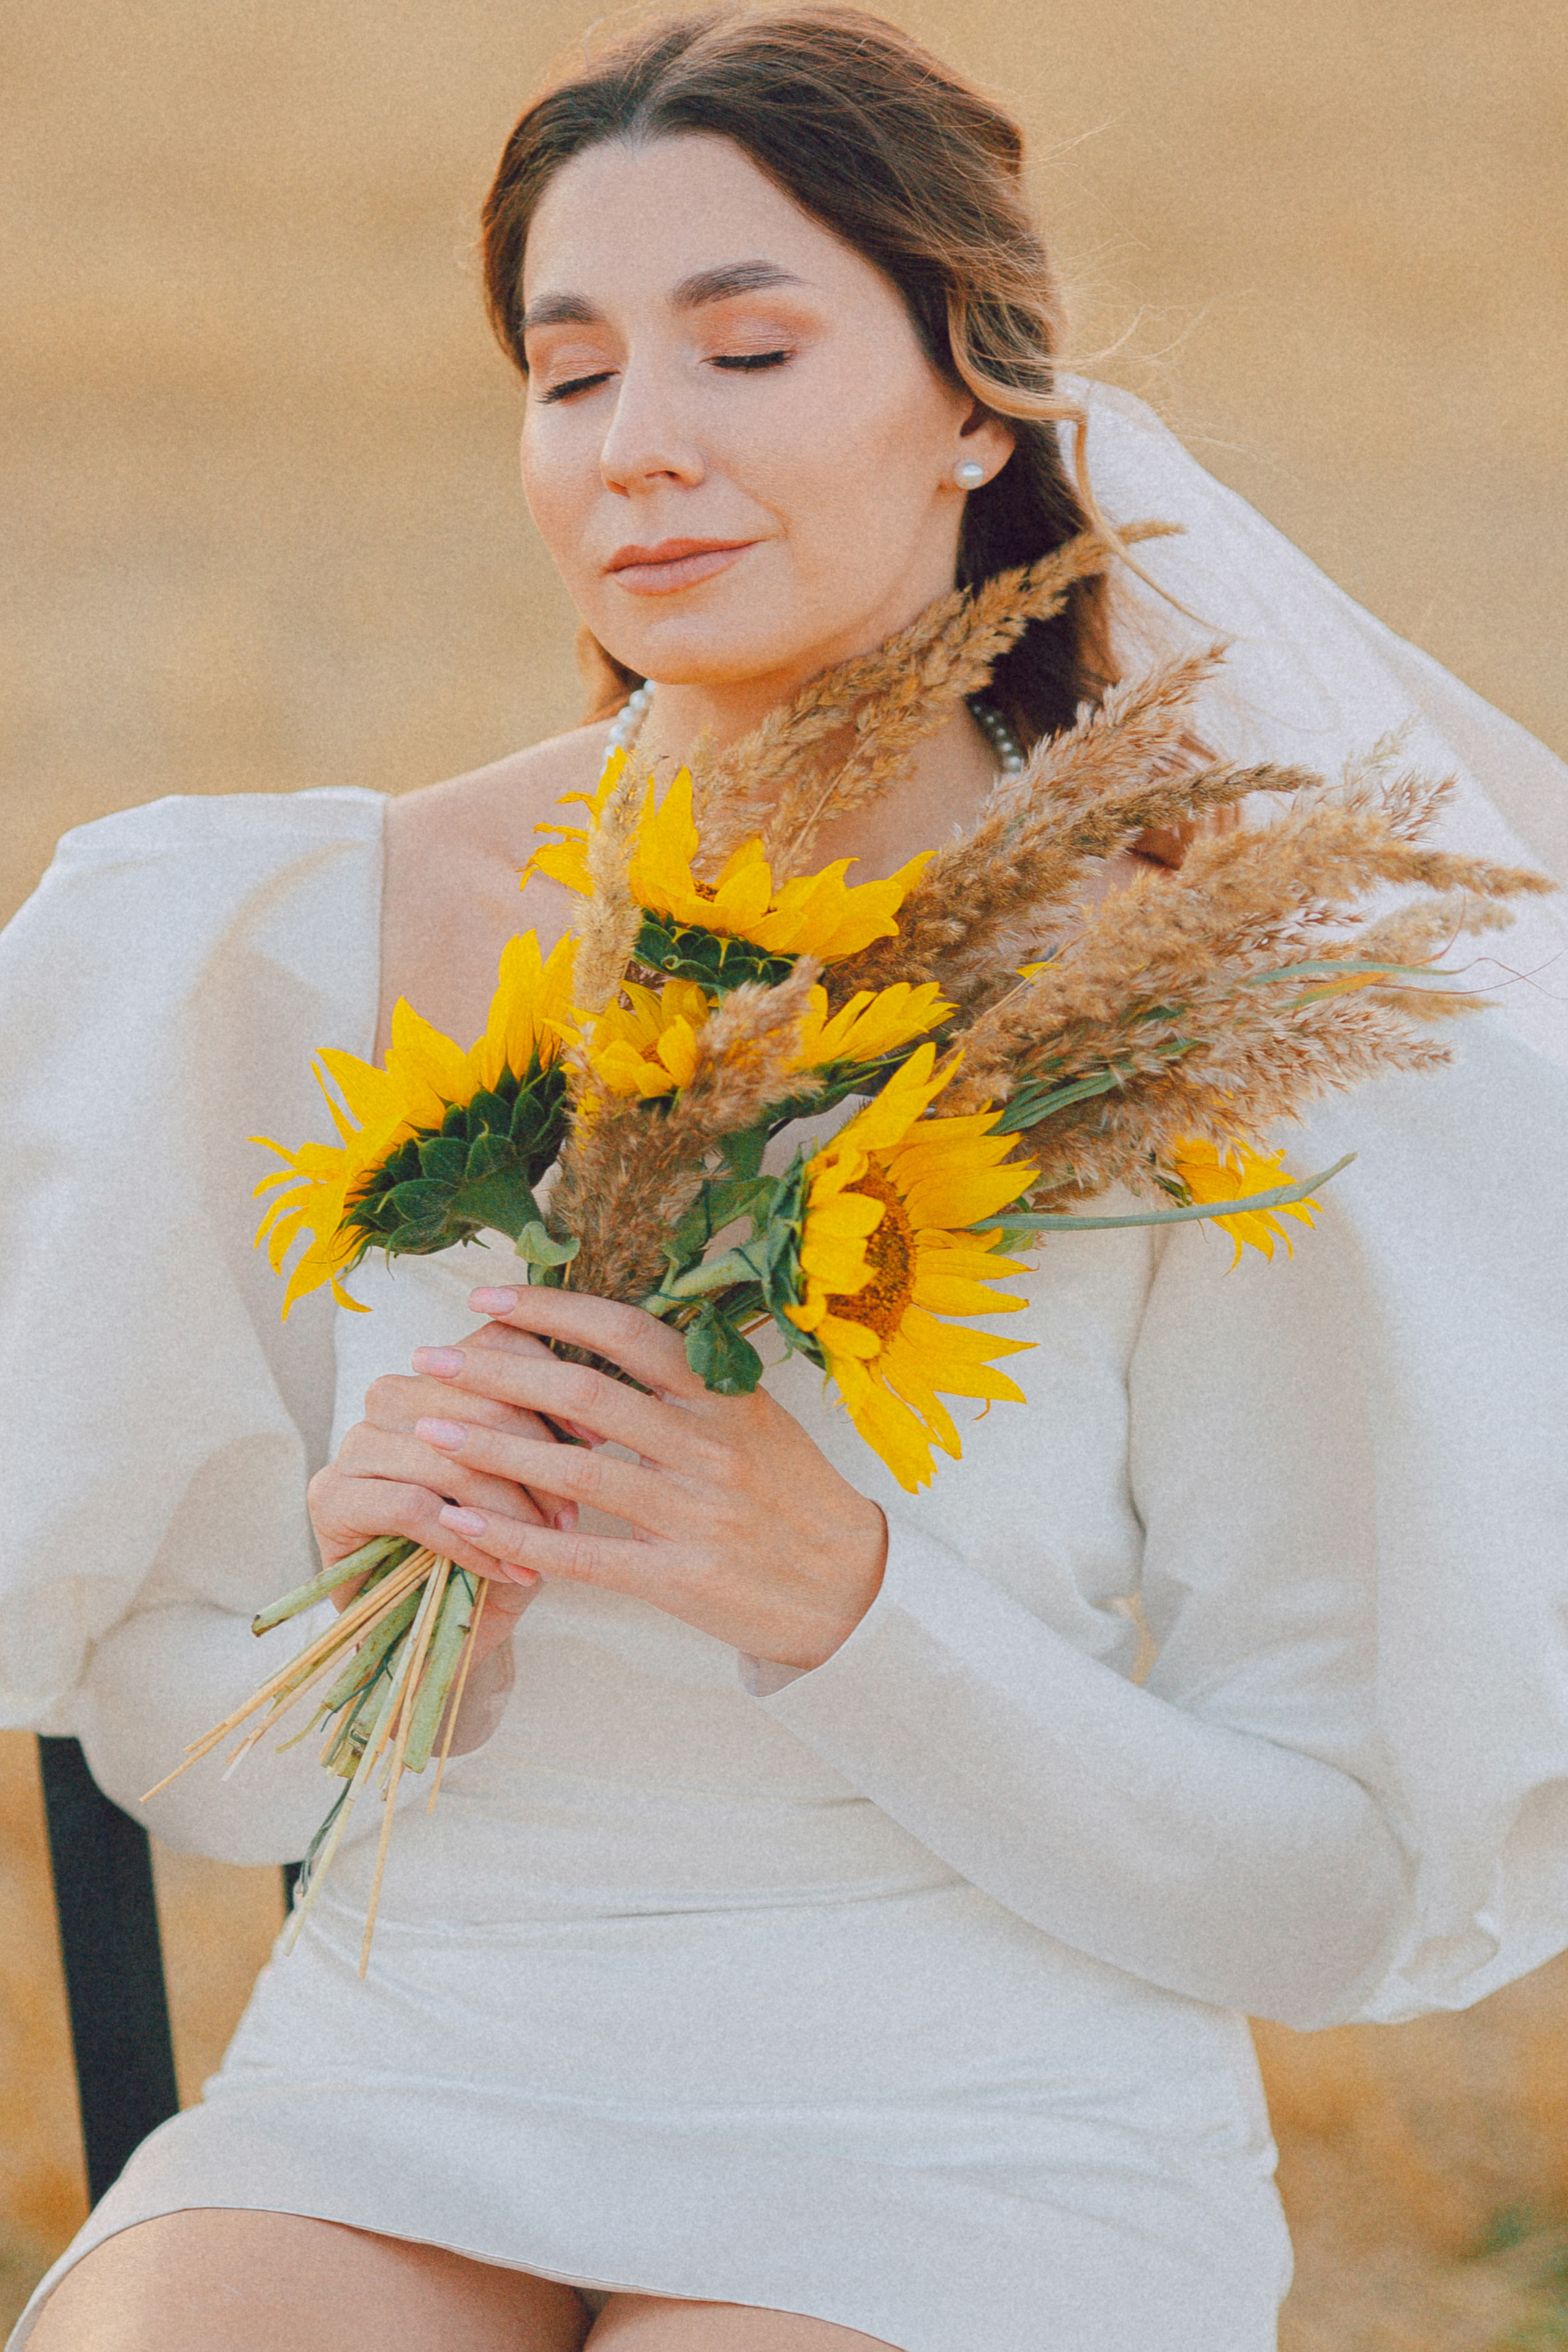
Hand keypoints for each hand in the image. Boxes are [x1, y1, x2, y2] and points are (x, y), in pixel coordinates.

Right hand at [306, 1324, 583, 1662]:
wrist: (440, 1635)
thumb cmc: (499, 1549)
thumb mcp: (537, 1488)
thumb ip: (551, 1439)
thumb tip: (596, 1414)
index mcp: (439, 1377)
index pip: (495, 1346)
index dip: (550, 1386)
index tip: (596, 1437)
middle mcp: (389, 1399)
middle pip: (470, 1392)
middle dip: (533, 1452)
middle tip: (575, 1511)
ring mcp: (352, 1445)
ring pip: (442, 1446)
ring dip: (505, 1500)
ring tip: (547, 1544)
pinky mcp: (330, 1497)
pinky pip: (411, 1505)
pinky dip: (468, 1539)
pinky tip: (505, 1568)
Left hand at [412, 1284, 887, 1672]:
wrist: (848, 1589)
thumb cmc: (790, 1496)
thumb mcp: (754, 1421)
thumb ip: (686, 1385)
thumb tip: (601, 1334)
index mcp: (725, 1397)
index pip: (626, 1331)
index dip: (552, 1308)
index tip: (489, 1299)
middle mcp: (709, 1446)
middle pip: (583, 1393)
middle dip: (495, 1371)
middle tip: (430, 1358)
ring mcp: (694, 1513)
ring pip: (572, 1470)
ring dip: (489, 1447)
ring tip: (426, 1429)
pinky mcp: (678, 1578)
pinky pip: (581, 1555)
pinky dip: (514, 1537)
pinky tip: (461, 1522)